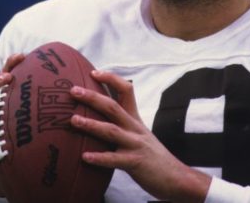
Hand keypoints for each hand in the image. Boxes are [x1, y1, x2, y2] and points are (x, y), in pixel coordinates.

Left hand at [69, 70, 211, 202]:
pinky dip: (99, 158)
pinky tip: (85, 156)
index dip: (111, 79)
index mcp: (135, 119)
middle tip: (73, 91)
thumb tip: (99, 116)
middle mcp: (135, 128)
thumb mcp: (139, 134)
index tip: (93, 72)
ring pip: (111, 130)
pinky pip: (115, 160)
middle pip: (113, 107)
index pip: (126, 90)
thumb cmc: (152, 156)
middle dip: (92, 97)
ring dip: (91, 124)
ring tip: (73, 120)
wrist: (176, 177)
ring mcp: (135, 145)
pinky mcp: (135, 163)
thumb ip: (122, 124)